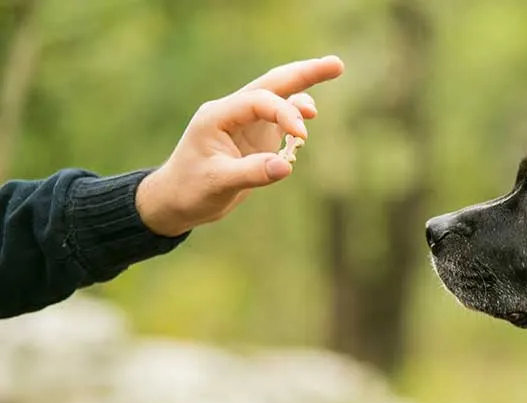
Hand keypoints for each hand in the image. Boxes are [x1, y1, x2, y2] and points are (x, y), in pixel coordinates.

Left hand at [135, 55, 343, 236]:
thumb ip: (252, 173)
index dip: (285, 113)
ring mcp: (245, 123)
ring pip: (279, 99)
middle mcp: (232, 112)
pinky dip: (295, 121)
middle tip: (337, 64)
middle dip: (304, 74)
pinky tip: (303, 132)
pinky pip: (280, 121)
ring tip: (318, 105)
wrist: (176, 200)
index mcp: (218, 115)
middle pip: (273, 84)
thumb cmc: (191, 190)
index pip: (259, 101)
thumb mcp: (218, 183)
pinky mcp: (254, 137)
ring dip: (302, 95)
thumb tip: (287, 166)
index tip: (302, 136)